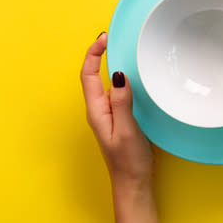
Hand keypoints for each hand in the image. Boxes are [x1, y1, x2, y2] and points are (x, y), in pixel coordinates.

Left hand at [80, 32, 152, 190]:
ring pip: (105, 84)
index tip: (105, 37)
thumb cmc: (128, 161)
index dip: (93, 53)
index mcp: (96, 110)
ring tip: (123, 51)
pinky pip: (116, 93)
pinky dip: (121, 80)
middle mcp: (99, 110)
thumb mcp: (126, 129)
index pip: (88, 74)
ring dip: (110, 65)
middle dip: (100, 54)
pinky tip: (133, 77)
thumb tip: (117, 74)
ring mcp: (108, 115)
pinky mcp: (119, 119)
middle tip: (113, 38)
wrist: (133, 184)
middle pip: (93, 75)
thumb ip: (121, 102)